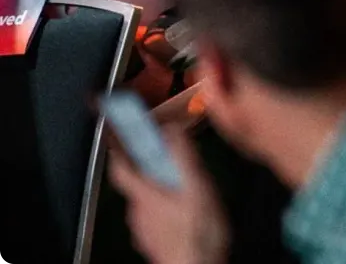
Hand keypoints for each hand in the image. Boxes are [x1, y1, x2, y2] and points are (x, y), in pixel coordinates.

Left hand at [109, 126, 227, 263]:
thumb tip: (172, 132)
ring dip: (162, 193)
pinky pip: (155, 220)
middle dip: (153, 172)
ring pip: (148, 203)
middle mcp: (137, 213)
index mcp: (144, 195)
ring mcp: (142, 230)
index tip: (119, 137)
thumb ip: (184, 159)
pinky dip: (166, 212)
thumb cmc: (197, 233)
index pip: (120, 168)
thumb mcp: (198, 188)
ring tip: (187, 192)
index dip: (118, 151)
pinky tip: (186, 216)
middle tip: (174, 165)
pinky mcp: (151, 242)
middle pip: (138, 185)